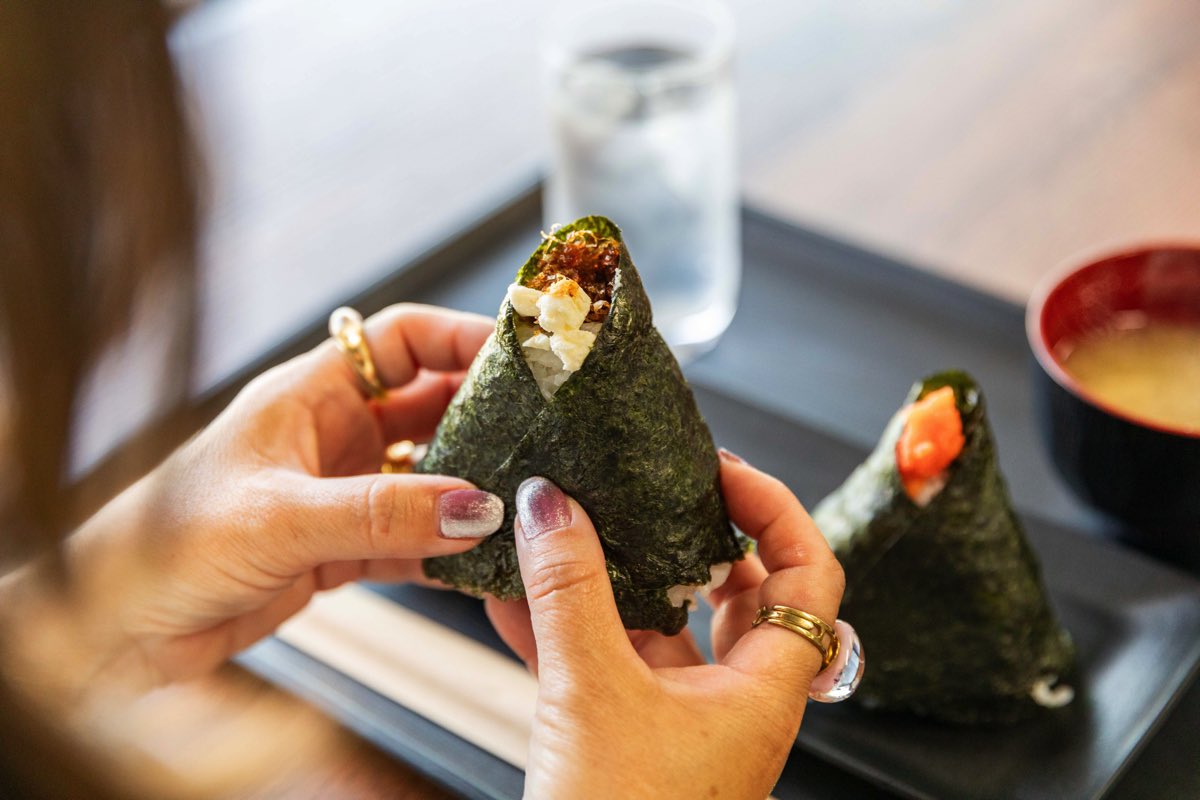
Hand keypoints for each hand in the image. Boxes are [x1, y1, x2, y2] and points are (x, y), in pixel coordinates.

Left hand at [3, 304, 499, 696]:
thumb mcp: (279, 515)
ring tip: (528, 500)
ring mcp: (341, 492)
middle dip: (486, 415)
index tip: (524, 355)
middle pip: (430, 405)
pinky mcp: (341, 549)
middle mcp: (331, 434)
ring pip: (429, 475)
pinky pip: (414, 539)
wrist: (119, 629)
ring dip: (472, 488)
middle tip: (546, 430)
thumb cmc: (165, 544)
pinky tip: (484, 563)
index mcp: (309, 394)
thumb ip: (382, 512)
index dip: (463, 337)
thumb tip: (478, 507)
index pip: (402, 340)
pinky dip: (449, 550)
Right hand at [485, 454, 845, 798]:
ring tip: (581, 523)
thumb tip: (550, 506)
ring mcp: (680, 717)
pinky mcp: (628, 733)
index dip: (773, 510)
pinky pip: (604, 658)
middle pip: (739, 589)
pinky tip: (512, 593)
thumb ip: (569, 593)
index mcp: (762, 690)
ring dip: (619, 574)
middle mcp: (733, 699)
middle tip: (655, 488)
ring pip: (665, 622)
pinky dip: (565, 622)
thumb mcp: (592, 695)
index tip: (718, 470)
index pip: (807, 573)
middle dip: (693, 532)